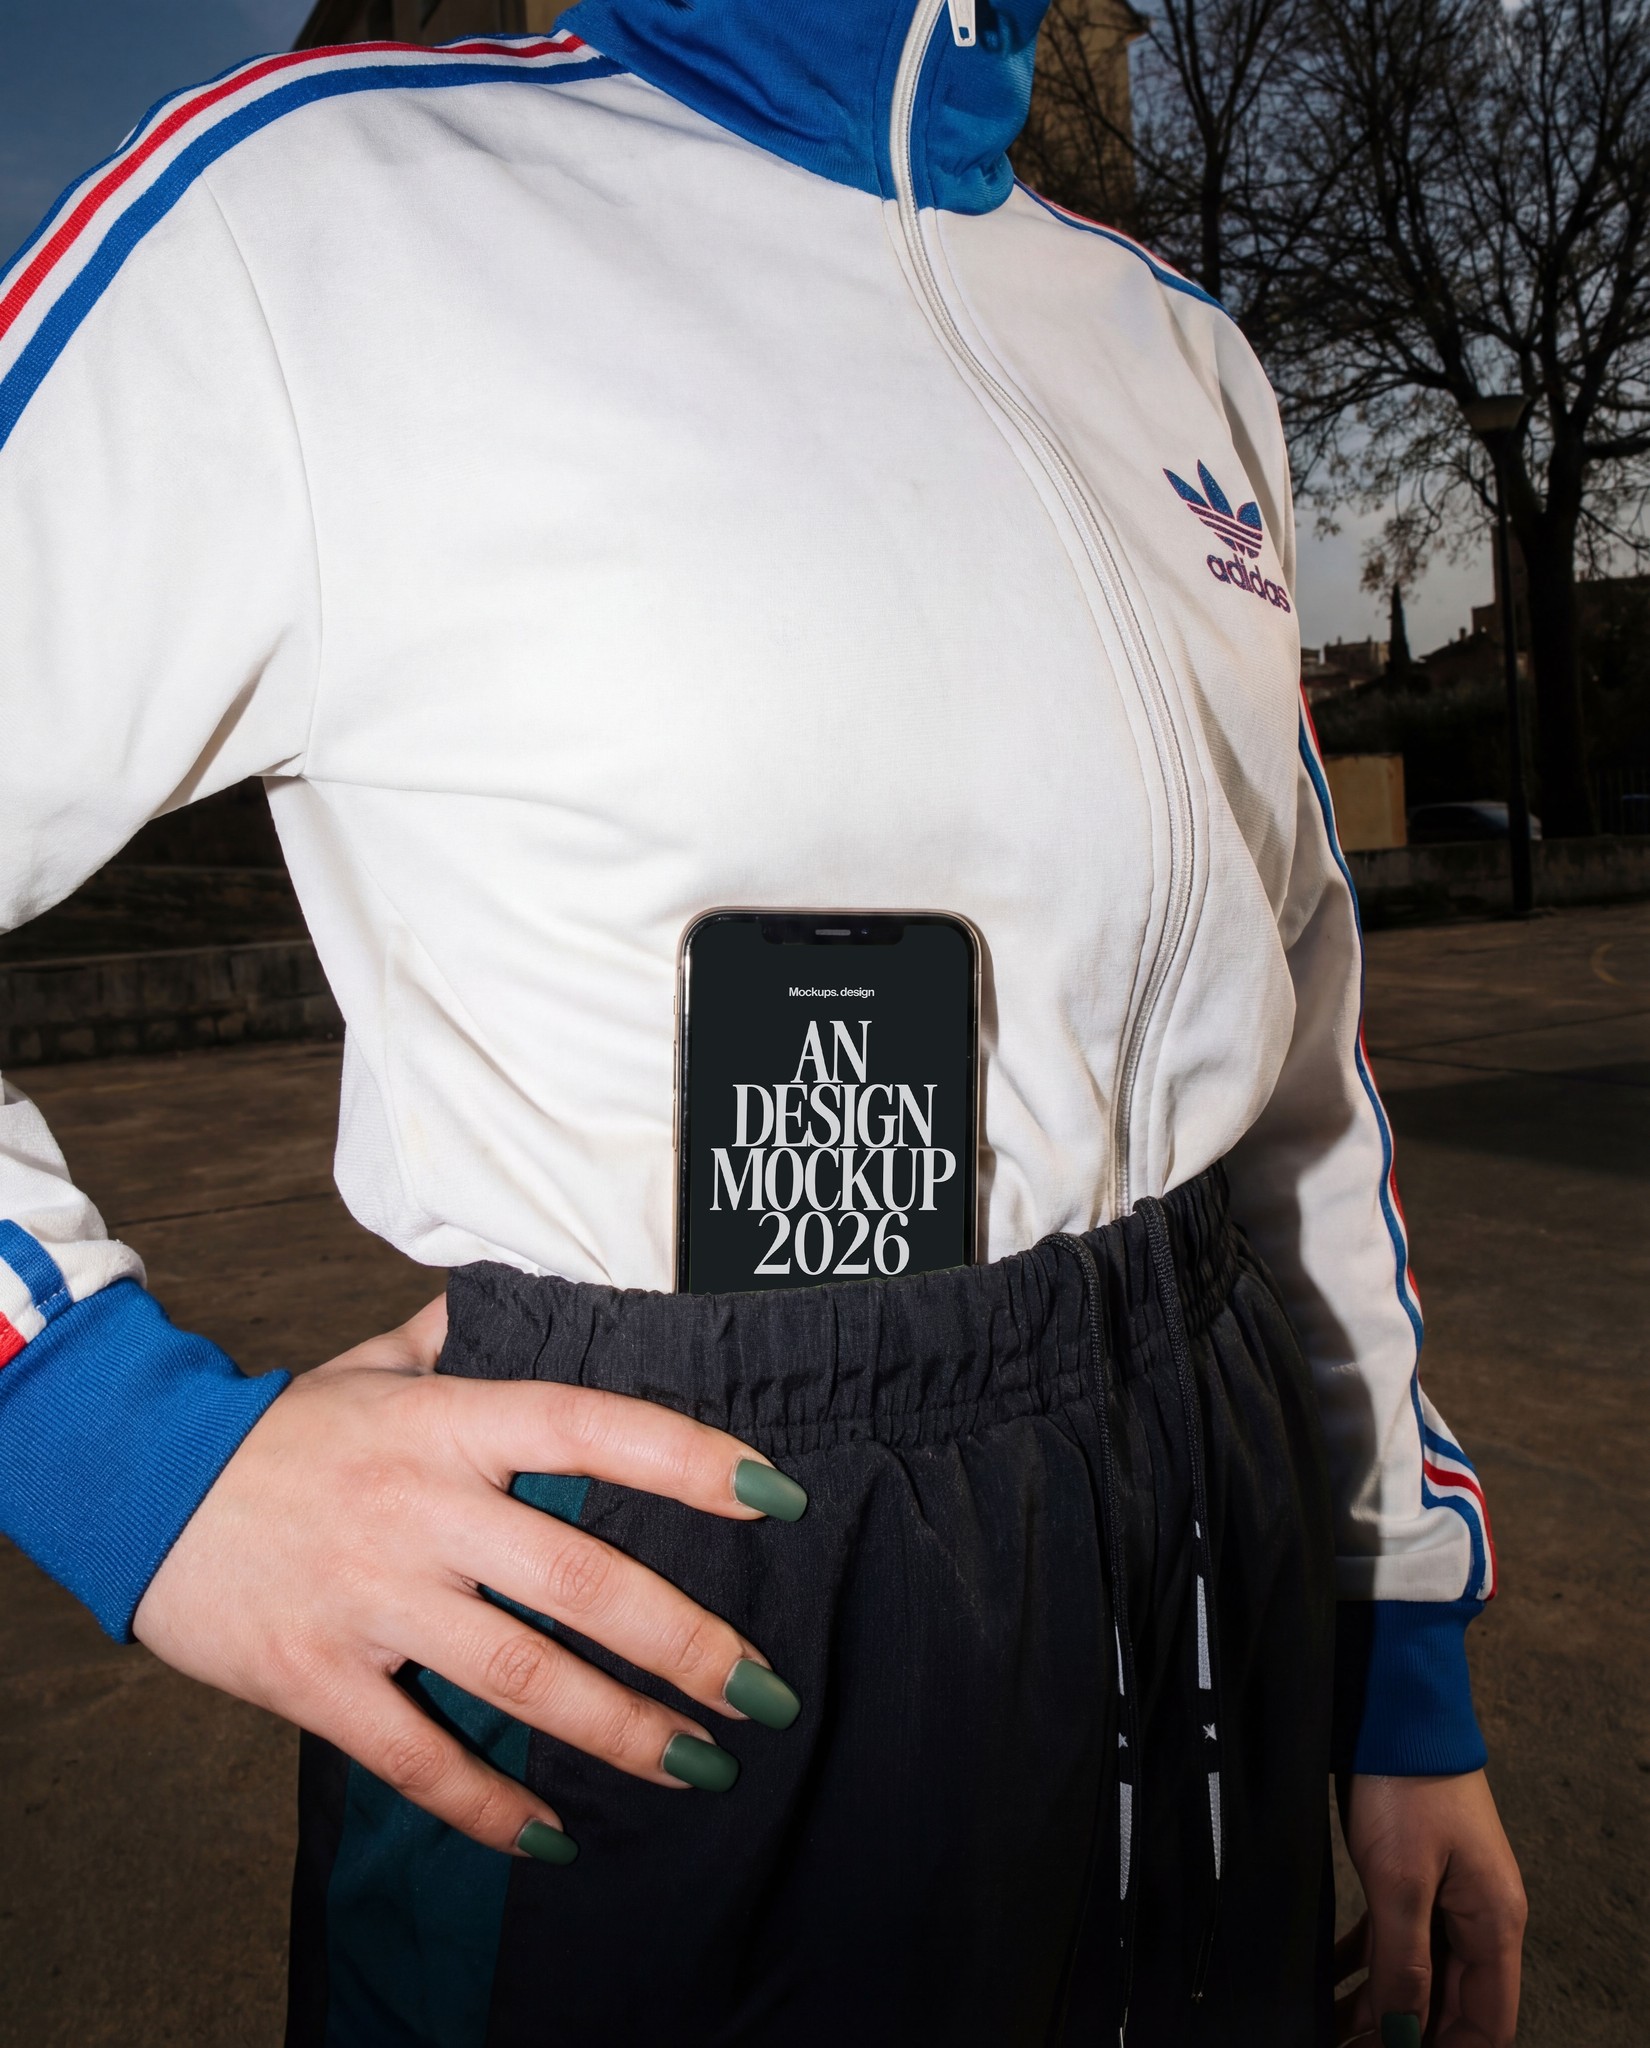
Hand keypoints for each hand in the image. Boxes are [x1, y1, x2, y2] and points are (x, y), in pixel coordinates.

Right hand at [133, 1297, 803, 1862]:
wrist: (140, 1482)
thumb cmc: (284, 1427)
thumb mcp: (376, 1363)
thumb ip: (465, 1339)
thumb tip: (540, 1299)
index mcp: (449, 1422)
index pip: (592, 1428)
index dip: (689, 1461)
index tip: (777, 1497)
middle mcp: (422, 1507)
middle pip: (579, 1579)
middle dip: (687, 1643)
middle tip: (768, 1691)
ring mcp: (370, 1596)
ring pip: (518, 1675)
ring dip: (620, 1730)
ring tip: (701, 1764)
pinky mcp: (316, 1677)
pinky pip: (417, 1755)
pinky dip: (488, 1804)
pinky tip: (555, 1834)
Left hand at [1334, 1770, 1525, 2045]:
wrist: (1395, 1710)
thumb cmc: (1406, 1784)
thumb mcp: (1400, 1879)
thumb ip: (1405, 1962)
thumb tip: (1403, 2035)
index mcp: (1493, 1925)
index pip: (1487, 2024)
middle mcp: (1479, 1917)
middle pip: (1452, 2004)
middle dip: (1406, 2036)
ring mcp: (1448, 1895)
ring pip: (1419, 1972)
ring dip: (1380, 2004)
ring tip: (1332, 2029)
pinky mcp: (1417, 1874)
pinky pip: (1397, 1937)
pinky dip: (1367, 1963)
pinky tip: (1331, 1979)